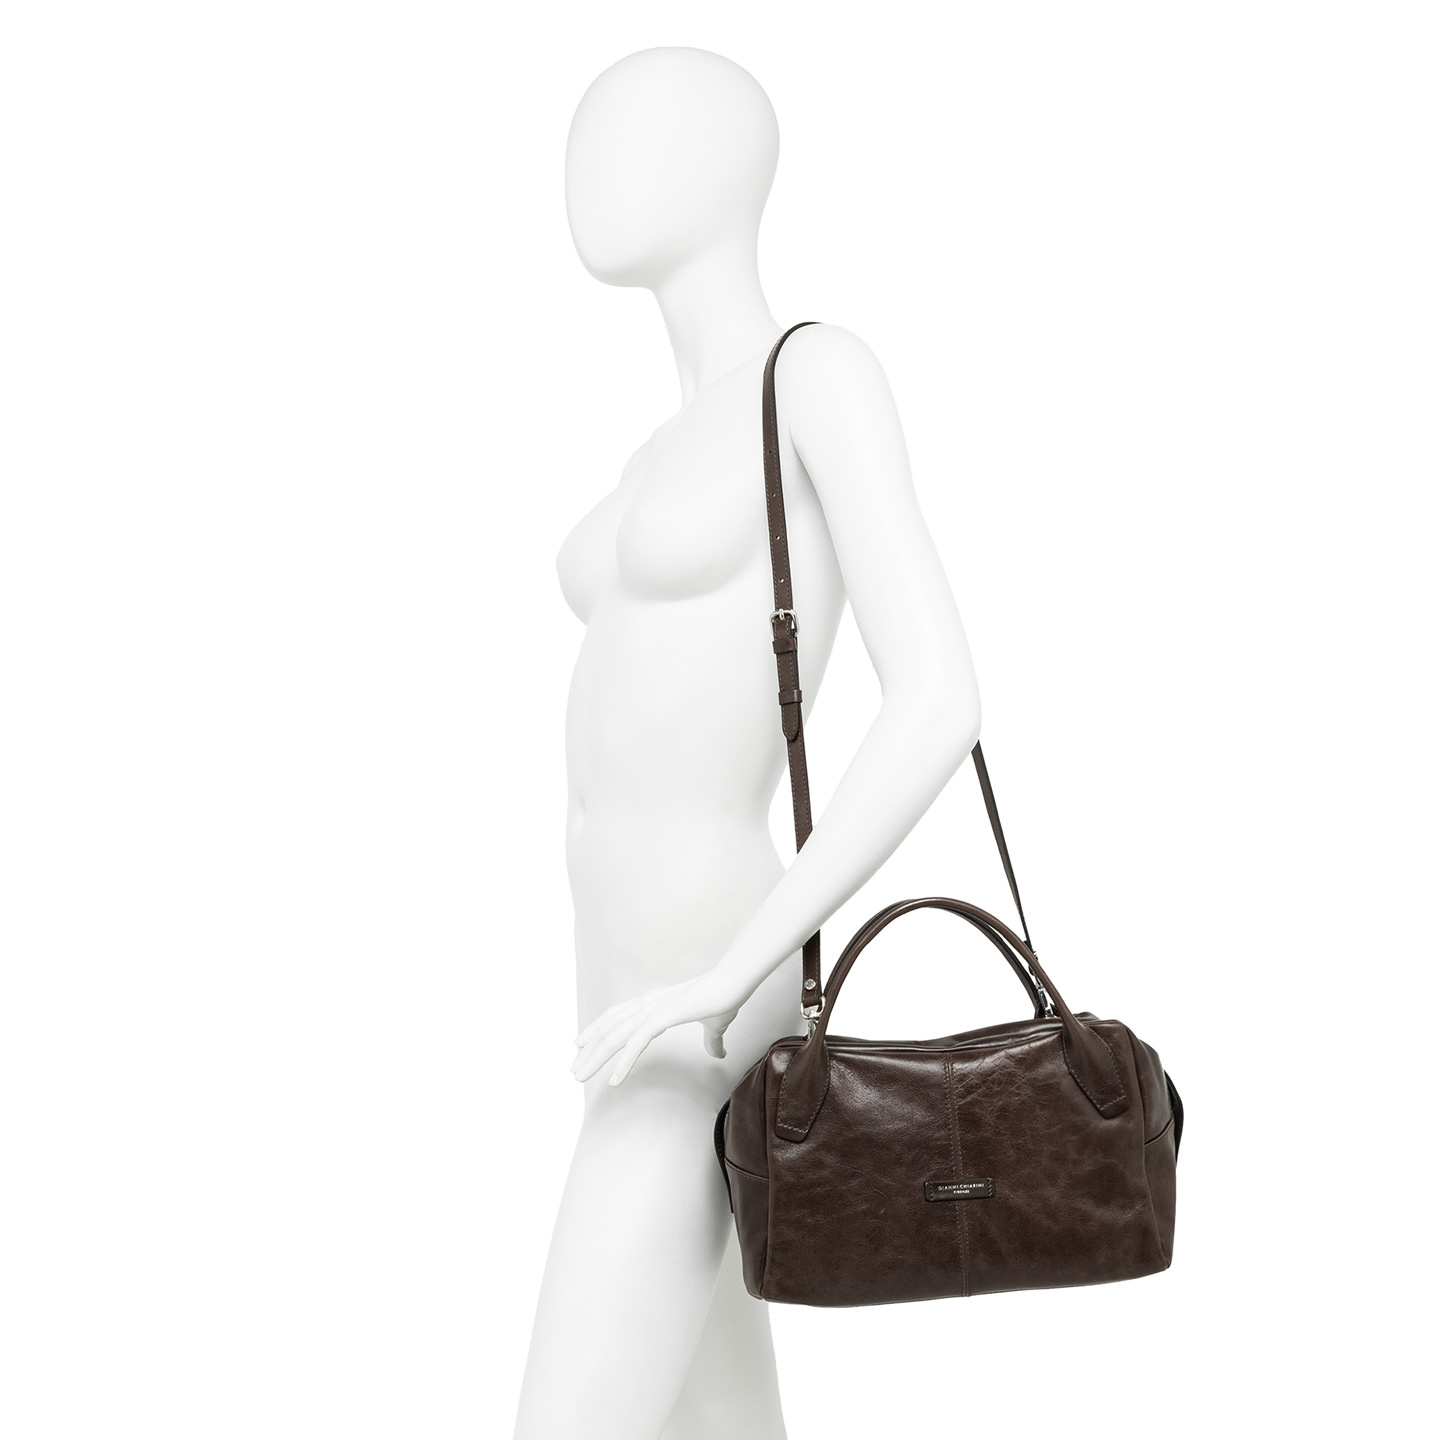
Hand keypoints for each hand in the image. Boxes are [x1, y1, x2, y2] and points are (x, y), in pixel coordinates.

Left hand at [570, 968, 746, 1086]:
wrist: (734, 984)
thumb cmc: (724, 999)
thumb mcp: (714, 1026)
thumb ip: (711, 1040)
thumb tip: (718, 1054)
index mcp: (653, 1004)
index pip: (616, 1017)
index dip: (597, 1031)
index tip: (581, 1046)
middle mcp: (646, 1005)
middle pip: (608, 1029)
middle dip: (588, 1051)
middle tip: (573, 1071)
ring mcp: (652, 1010)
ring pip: (615, 1037)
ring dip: (595, 1059)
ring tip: (580, 1077)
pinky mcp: (662, 1017)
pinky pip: (636, 1043)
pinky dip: (623, 1062)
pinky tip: (614, 1080)